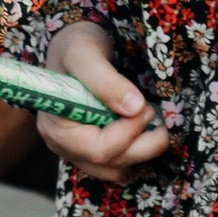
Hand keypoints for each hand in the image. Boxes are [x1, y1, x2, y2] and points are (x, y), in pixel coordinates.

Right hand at [38, 18, 170, 172]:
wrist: (73, 47)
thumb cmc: (74, 46)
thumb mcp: (85, 54)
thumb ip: (106, 81)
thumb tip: (136, 108)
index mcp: (56, 127)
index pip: (97, 149)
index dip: (128, 133)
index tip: (146, 108)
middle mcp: (63, 145)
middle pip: (109, 164)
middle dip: (143, 146)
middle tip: (161, 122)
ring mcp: (76, 151)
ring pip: (115, 170)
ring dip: (141, 153)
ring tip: (154, 126)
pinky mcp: (91, 149)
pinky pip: (116, 165)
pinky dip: (134, 154)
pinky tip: (144, 134)